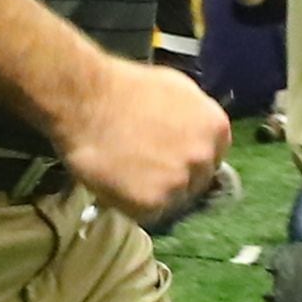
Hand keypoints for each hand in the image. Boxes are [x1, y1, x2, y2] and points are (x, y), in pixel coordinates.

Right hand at [55, 53, 232, 224]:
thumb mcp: (177, 88)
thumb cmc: (125, 88)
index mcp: (215, 128)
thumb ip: (194, 117)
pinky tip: (117, 182)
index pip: (212, 157)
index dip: (188, 158)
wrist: (86, 101)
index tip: (168, 157)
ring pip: (172, 200)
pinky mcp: (153, 202)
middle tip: (144, 166)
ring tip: (126, 172)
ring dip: (153, 192)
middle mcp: (203, 157)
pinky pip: (147, 213)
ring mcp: (179, 182)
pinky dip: (132, 204)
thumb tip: (194, 132)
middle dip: (174, 176)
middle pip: (195, 181)